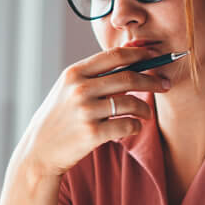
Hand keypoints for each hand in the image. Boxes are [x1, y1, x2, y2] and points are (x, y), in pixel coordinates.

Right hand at [16, 47, 169, 177]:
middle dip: (152, 80)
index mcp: (74, 73)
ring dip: (145, 108)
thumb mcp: (68, 89)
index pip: (114, 56)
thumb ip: (93, 74)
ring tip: (146, 113)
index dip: (139, 53)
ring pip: (131, 103)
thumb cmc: (59, 117)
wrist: (39, 151)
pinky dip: (136, 126)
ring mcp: (85, 111)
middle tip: (165, 84)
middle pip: (128, 77)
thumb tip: (130, 56)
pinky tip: (134, 127)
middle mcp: (79, 88)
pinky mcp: (92, 133)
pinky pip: (127, 126)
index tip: (155, 55)